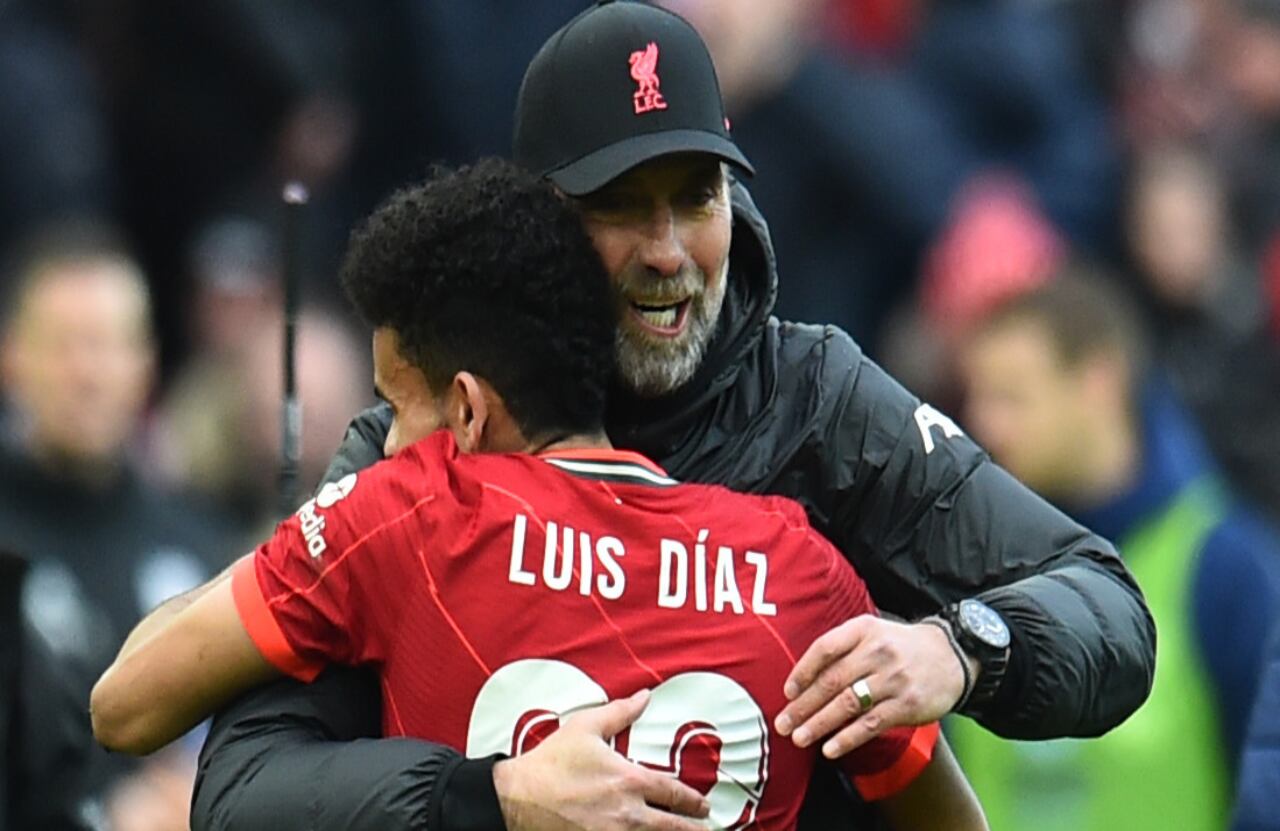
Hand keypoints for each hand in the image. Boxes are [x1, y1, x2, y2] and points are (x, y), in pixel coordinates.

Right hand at [494, 689, 710, 830]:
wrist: (518, 797)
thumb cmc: (550, 763)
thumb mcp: (586, 727)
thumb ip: (620, 712)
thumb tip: (644, 697)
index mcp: (630, 780)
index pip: (675, 794)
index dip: (693, 802)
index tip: (703, 806)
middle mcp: (628, 814)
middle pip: (674, 828)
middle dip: (694, 830)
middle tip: (705, 830)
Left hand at [774, 616, 974, 758]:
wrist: (951, 655)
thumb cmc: (899, 647)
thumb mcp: (872, 633)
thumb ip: (841, 650)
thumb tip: (801, 681)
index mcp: (863, 630)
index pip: (825, 648)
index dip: (802, 671)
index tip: (787, 693)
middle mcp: (877, 652)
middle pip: (832, 681)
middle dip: (803, 706)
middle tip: (782, 724)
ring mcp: (893, 679)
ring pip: (848, 704)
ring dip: (819, 724)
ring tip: (799, 739)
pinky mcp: (907, 704)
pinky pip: (871, 724)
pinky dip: (847, 738)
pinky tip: (830, 749)